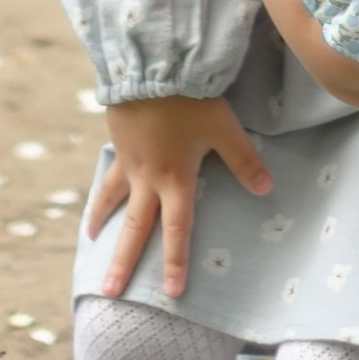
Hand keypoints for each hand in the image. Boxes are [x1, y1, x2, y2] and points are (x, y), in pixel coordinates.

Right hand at [85, 95, 270, 301]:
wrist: (151, 66)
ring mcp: (128, 160)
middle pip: (134, 228)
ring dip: (101, 224)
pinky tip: (98, 195)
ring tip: (92, 243)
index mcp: (174, 179)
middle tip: (110, 292)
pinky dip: (101, 188)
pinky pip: (108, 173)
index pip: (176, 230)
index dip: (175, 262)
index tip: (171, 292)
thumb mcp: (223, 128)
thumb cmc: (190, 99)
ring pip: (112, 200)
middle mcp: (147, 177)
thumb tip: (266, 188)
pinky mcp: (119, 140)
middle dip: (123, 262)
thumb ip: (243, 160)